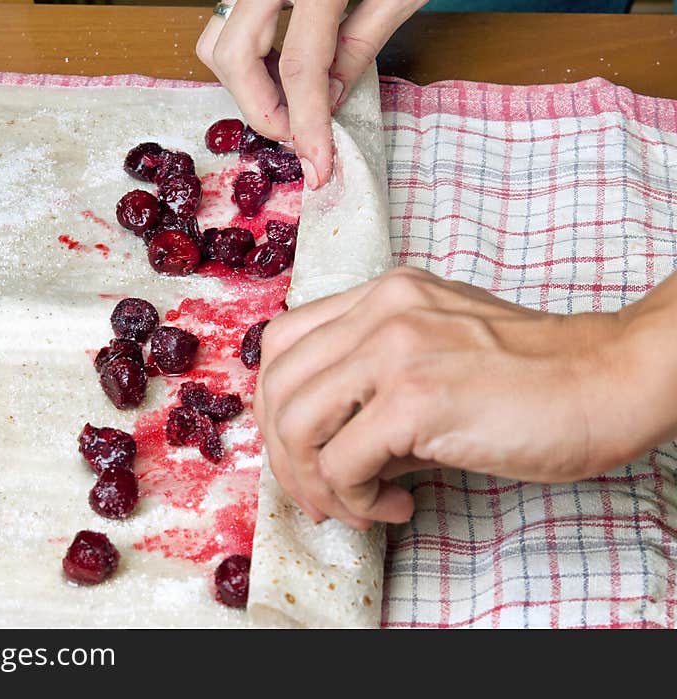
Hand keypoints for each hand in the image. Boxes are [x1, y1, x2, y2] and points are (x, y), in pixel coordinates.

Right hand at [196, 0, 424, 189]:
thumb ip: (360, 43)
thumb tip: (326, 102)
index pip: (302, 67)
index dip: (306, 127)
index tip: (317, 168)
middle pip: (232, 56)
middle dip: (261, 109)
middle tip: (298, 134)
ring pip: (216, 38)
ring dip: (245, 83)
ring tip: (291, 100)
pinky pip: (228, 19)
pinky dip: (246, 54)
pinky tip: (282, 65)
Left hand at [255, 266, 676, 529]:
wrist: (610, 381)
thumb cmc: (531, 379)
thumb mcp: (436, 355)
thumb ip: (373, 386)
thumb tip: (325, 450)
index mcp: (382, 296)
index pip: (281, 343)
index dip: (276, 408)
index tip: (303, 454)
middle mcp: (381, 311)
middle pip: (276, 386)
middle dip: (285, 456)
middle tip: (321, 495)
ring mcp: (396, 349)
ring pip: (295, 424)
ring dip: (316, 483)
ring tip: (361, 505)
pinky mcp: (417, 398)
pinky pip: (341, 463)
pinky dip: (355, 499)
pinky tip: (398, 504)